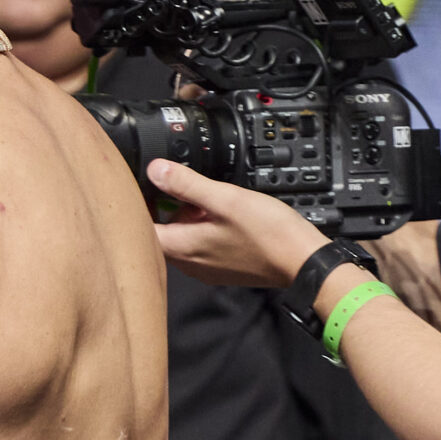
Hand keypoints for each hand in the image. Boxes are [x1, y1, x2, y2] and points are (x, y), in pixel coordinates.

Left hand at [146, 158, 331, 289]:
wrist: (302, 260)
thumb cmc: (267, 233)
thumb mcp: (224, 198)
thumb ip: (186, 184)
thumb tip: (155, 170)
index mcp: (181, 248)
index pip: (140, 231)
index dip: (139, 208)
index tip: (145, 190)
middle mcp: (188, 264)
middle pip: (161, 233)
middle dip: (169, 211)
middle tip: (187, 193)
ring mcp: (205, 269)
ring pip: (183, 238)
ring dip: (190, 219)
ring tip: (212, 205)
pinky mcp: (221, 268)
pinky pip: (201, 246)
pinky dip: (205, 230)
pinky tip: (225, 219)